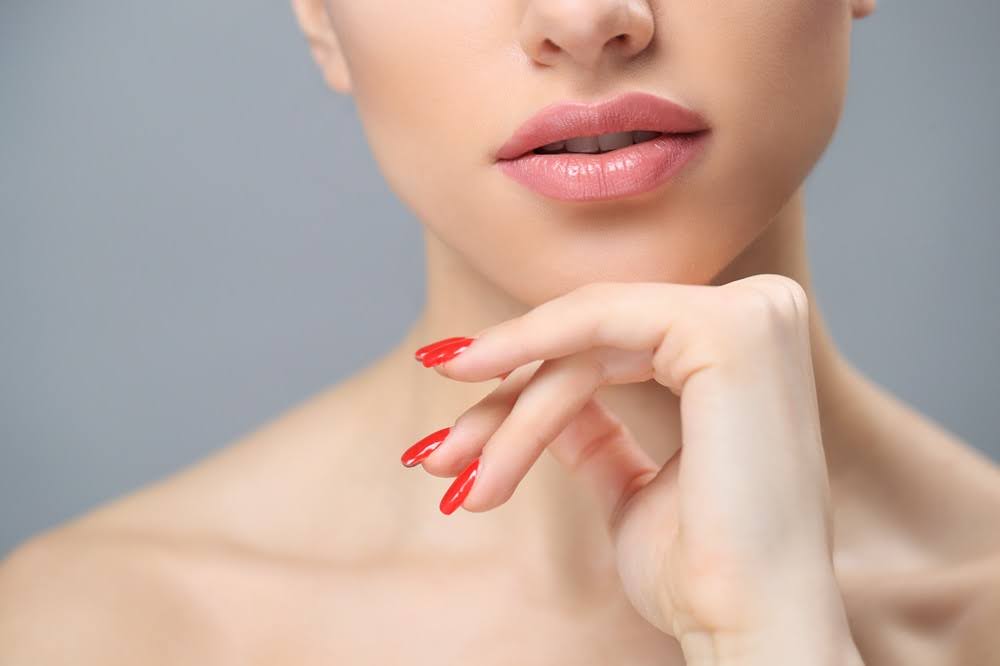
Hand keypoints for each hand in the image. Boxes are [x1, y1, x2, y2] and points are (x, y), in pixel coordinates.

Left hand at [406, 275, 861, 664]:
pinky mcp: (731, 330)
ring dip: (508, 409)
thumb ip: (592, 430)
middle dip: (503, 401)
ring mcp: (753, 316)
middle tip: (436, 458)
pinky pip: (598, 326)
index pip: (612, 346)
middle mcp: (763, 315)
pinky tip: (474, 380)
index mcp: (745, 350)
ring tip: (449, 465)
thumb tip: (533, 393)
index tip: (455, 427)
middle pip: (592, 340)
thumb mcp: (630, 486)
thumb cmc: (700, 573)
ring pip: (585, 340)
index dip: (526, 378)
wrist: (747, 629)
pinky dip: (528, 351)